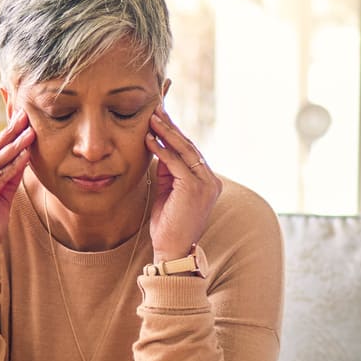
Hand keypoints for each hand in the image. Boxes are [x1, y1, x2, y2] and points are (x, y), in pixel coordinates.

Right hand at [0, 111, 34, 254]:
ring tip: (29, 132)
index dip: (5, 135)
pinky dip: (11, 167)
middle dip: (9, 132)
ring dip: (13, 146)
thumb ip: (8, 179)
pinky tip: (24, 157)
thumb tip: (23, 158)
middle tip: (24, 115)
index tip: (20, 120)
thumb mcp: (0, 199)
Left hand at [145, 106, 219, 261]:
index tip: (161, 118)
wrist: (173, 250)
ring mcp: (206, 184)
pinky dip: (162, 149)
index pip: (191, 151)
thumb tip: (158, 148)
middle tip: (156, 109)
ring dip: (166, 132)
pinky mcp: (195, 188)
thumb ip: (168, 172)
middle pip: (190, 146)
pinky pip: (176, 162)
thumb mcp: (168, 193)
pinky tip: (149, 139)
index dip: (175, 134)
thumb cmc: (168, 226)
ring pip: (185, 150)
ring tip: (152, 118)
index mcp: (208, 181)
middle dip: (171, 127)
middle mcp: (211, 180)